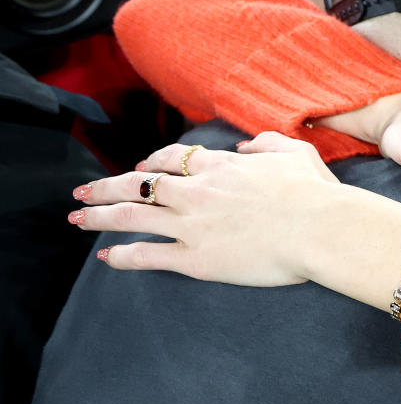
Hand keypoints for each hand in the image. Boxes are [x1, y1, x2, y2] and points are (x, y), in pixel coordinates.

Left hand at [70, 132, 336, 285]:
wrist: (320, 229)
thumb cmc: (316, 194)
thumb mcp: (297, 153)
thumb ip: (267, 144)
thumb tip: (246, 145)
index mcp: (220, 167)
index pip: (172, 159)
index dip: (150, 163)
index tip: (138, 169)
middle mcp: (197, 192)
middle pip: (138, 185)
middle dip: (106, 187)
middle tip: (82, 191)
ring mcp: (192, 226)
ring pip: (131, 216)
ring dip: (98, 216)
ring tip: (76, 218)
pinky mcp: (196, 259)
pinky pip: (147, 256)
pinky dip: (123, 256)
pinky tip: (106, 257)